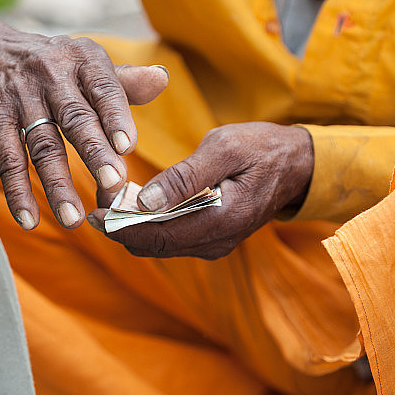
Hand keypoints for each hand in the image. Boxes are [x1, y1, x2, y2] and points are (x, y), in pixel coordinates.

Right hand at [0, 12, 167, 228]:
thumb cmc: (57, 66)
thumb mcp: (89, 63)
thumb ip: (126, 81)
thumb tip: (161, 79)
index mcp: (83, 60)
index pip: (104, 88)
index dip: (117, 117)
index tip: (128, 147)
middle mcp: (51, 76)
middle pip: (75, 119)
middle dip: (95, 153)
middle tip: (114, 184)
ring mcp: (20, 99)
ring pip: (42, 146)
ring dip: (57, 185)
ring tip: (73, 218)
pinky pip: (7, 159)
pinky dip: (17, 191)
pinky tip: (29, 219)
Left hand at [87, 122, 312, 258]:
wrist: (298, 165)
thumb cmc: (262, 148)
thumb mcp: (225, 148)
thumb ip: (186, 176)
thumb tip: (146, 200)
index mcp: (222, 221)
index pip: (159, 236)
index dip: (122, 226)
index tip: (97, 207)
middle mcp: (217, 241)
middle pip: (154, 246)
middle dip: (122, 227)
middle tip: (100, 199)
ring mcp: (216, 243)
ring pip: (161, 246)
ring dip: (134, 226)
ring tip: (114, 198)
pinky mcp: (213, 238)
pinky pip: (174, 239)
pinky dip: (152, 225)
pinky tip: (139, 203)